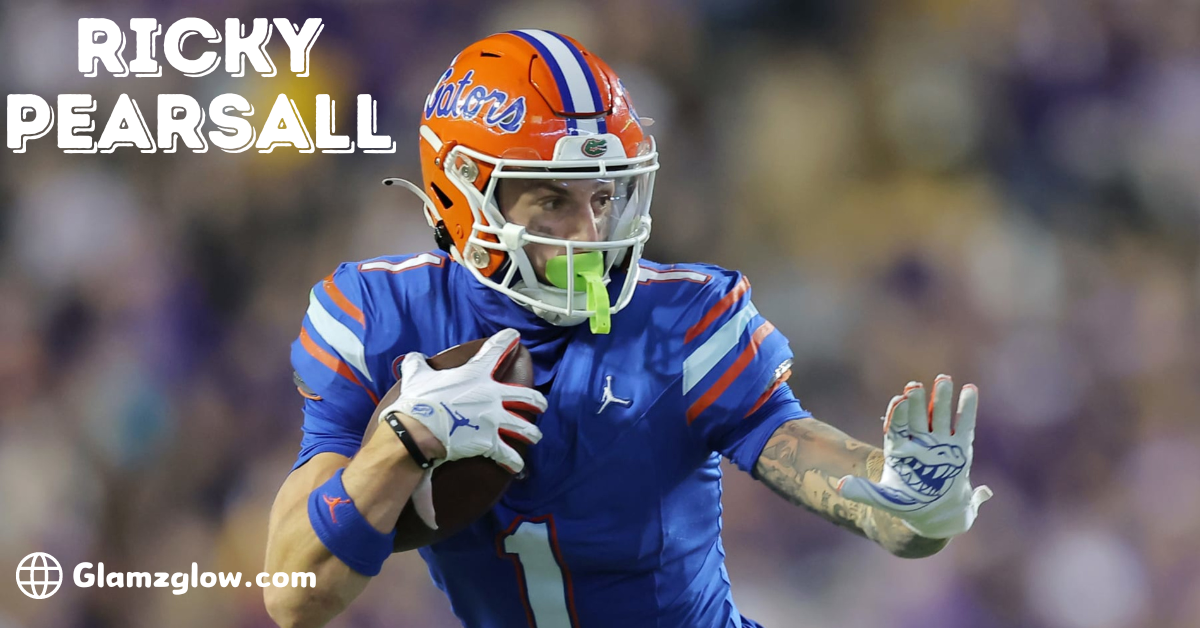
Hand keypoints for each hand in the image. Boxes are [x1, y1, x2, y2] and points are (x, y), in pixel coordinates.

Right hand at [380, 328, 546, 473]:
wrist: (417, 431)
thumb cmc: (418, 401)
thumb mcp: (416, 375)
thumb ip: (417, 364)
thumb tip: (413, 358)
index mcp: (476, 374)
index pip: (495, 350)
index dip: (507, 340)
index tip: (515, 336)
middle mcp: (492, 396)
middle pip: (526, 397)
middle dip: (536, 401)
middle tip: (540, 404)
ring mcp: (494, 420)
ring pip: (524, 428)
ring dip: (532, 433)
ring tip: (535, 436)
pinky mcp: (490, 443)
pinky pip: (509, 456)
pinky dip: (514, 462)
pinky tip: (516, 466)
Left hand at [836, 375, 992, 538]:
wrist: (936, 515)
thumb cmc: (907, 504)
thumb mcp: (884, 499)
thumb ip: (864, 492)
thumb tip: (840, 486)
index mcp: (898, 448)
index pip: (896, 425)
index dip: (897, 412)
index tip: (899, 400)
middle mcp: (918, 440)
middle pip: (916, 415)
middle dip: (916, 400)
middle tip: (915, 386)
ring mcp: (939, 442)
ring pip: (939, 415)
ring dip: (941, 398)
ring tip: (943, 379)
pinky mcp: (960, 447)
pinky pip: (963, 425)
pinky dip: (966, 408)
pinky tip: (969, 390)